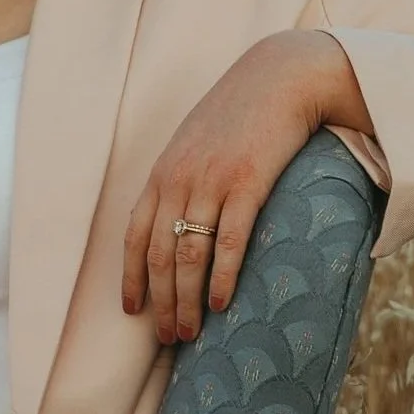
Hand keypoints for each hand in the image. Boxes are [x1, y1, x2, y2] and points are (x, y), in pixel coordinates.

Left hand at [122, 29, 369, 344]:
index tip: (133, 311)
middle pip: (160, 256)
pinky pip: (228, 242)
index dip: (132, 278)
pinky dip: (221, 277)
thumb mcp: (197, 142)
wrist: (282, 77)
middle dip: (161, 302)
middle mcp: (179, 181)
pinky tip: (221, 304)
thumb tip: (180, 217)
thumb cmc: (242, 112)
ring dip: (187, 301)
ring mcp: (211, 183)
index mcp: (163, 173)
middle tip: (168, 336)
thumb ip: (183, 178)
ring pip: (189, 257)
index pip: (136, 236)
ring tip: (191, 333)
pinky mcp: (247, 184)